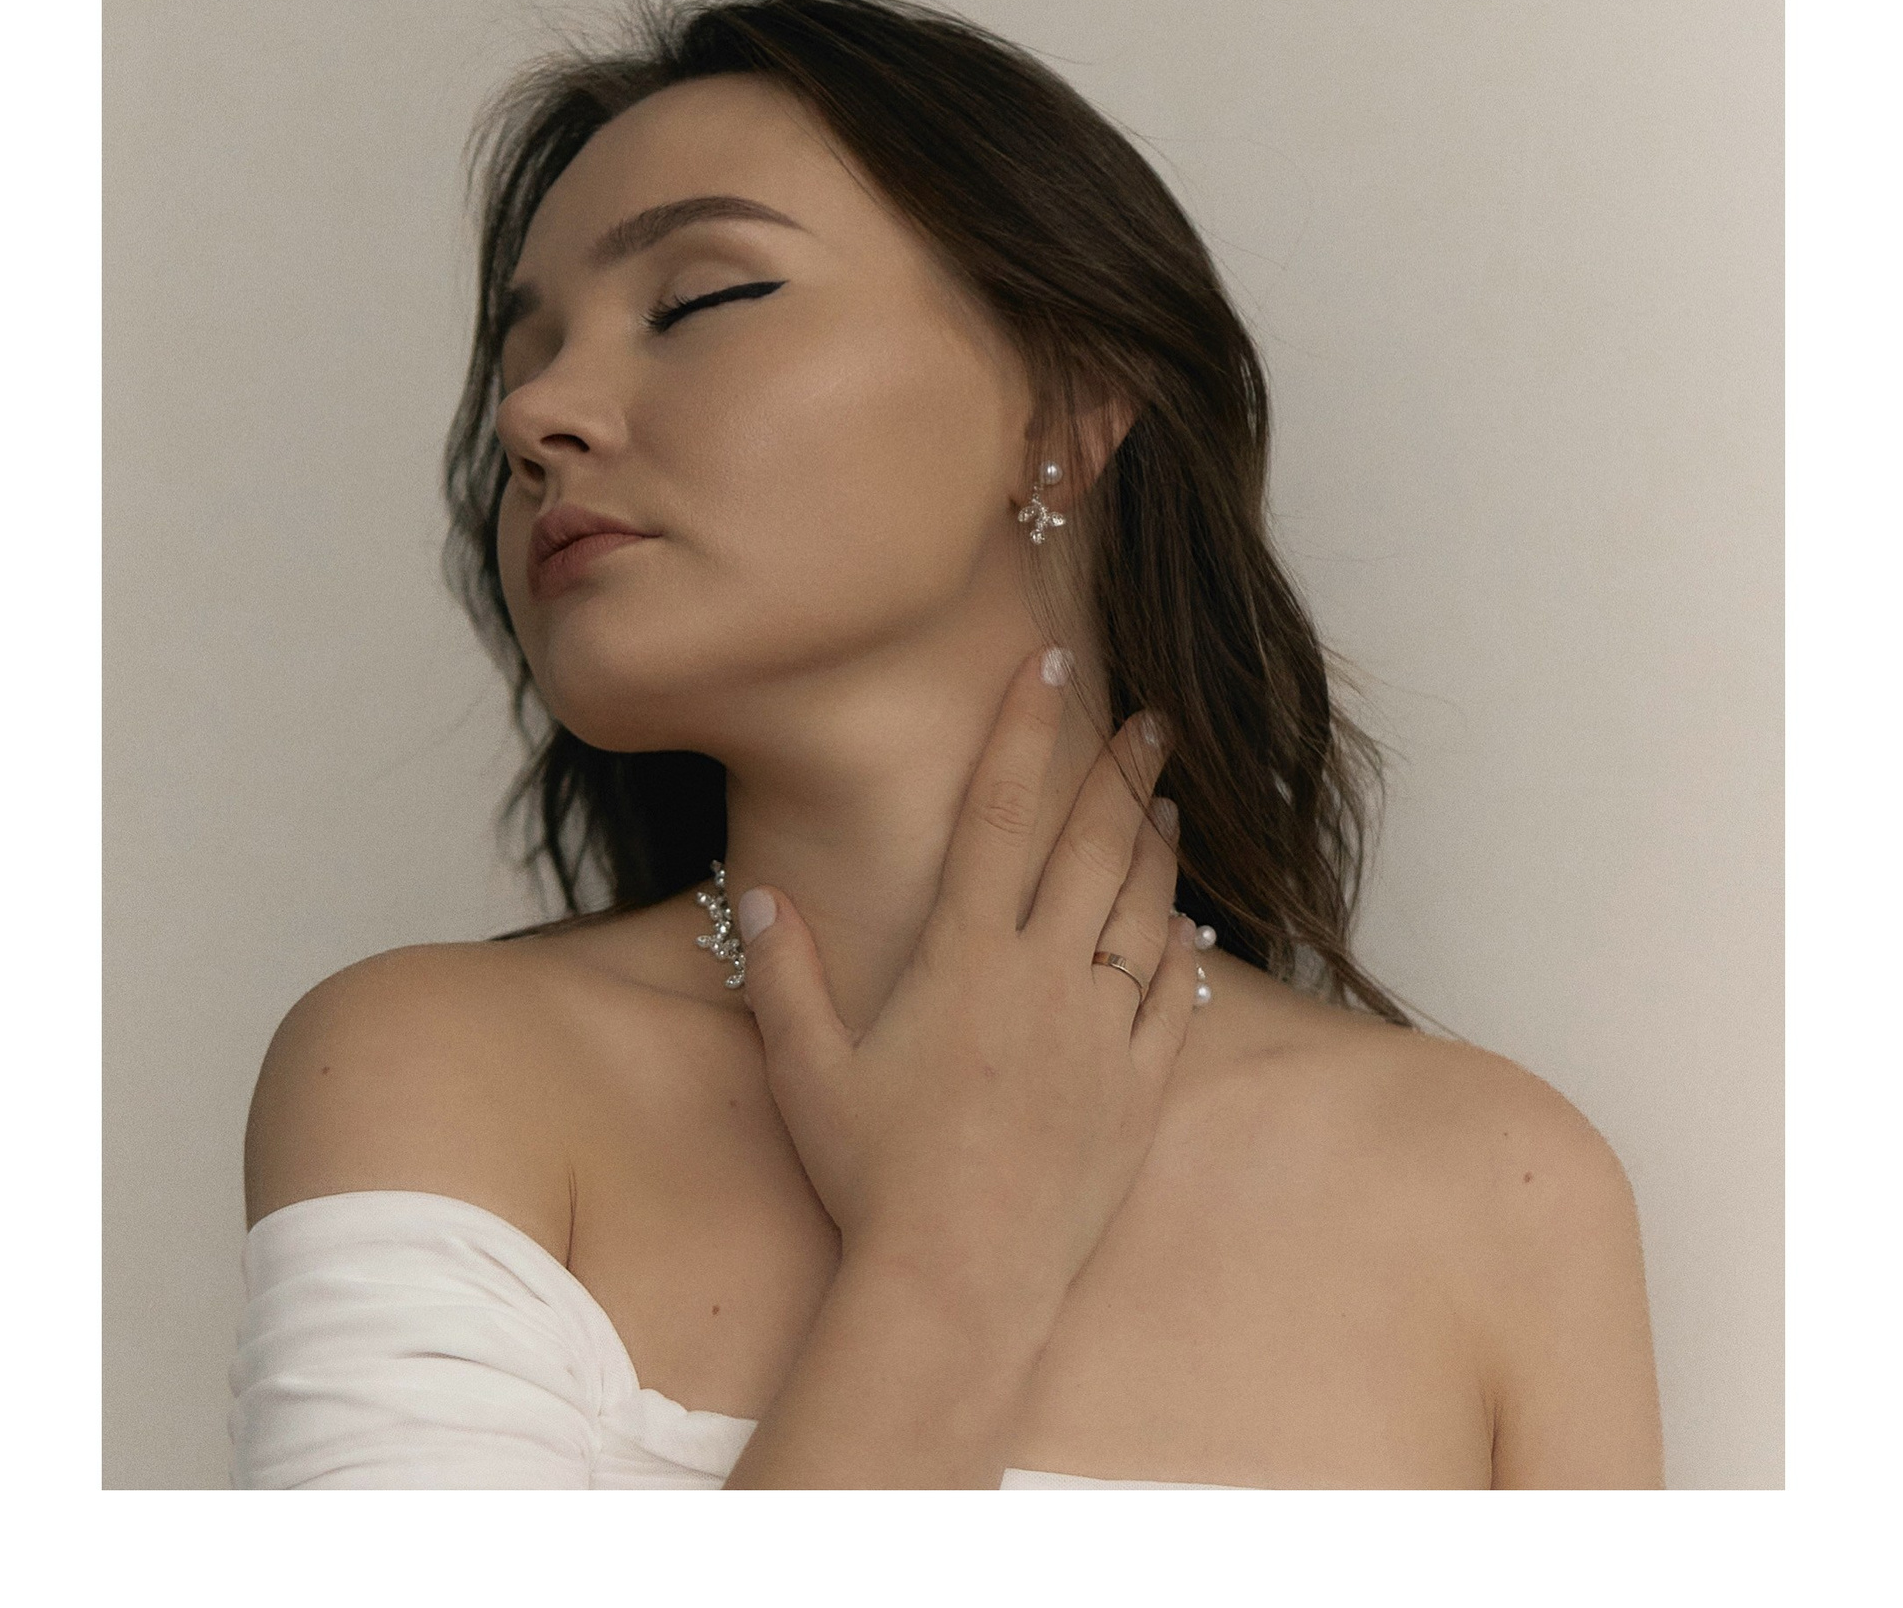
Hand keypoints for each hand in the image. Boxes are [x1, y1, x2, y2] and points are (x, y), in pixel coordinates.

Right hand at [734, 646, 1196, 1313]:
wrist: (956, 1284)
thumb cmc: (871, 1179)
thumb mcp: (808, 1071)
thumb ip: (787, 976)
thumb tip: (764, 894)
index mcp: (963, 959)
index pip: (1000, 815)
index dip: (1026, 732)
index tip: (1052, 666)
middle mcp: (1043, 979)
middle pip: (1091, 848)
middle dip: (1121, 772)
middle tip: (1150, 720)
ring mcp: (1100, 1035)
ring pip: (1143, 914)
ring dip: (1154, 850)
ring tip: (1166, 803)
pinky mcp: (1137, 1094)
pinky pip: (1173, 1004)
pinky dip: (1181, 954)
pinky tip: (1186, 926)